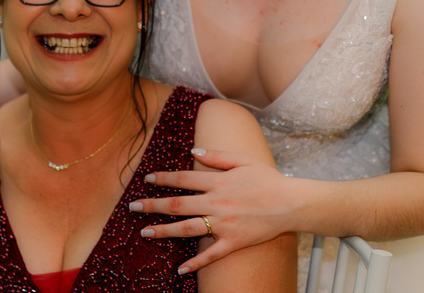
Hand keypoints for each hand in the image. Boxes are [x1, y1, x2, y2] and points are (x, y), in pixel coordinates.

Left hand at [132, 149, 296, 273]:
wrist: (290, 203)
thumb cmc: (267, 179)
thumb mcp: (243, 160)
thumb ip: (217, 156)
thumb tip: (193, 153)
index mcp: (218, 182)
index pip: (183, 179)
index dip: (163, 178)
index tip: (147, 179)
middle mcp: (217, 203)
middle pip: (178, 204)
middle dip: (153, 205)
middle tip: (133, 207)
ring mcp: (224, 224)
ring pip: (188, 229)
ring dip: (164, 231)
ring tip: (144, 232)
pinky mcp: (233, 242)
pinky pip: (211, 255)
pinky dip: (194, 263)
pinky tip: (179, 269)